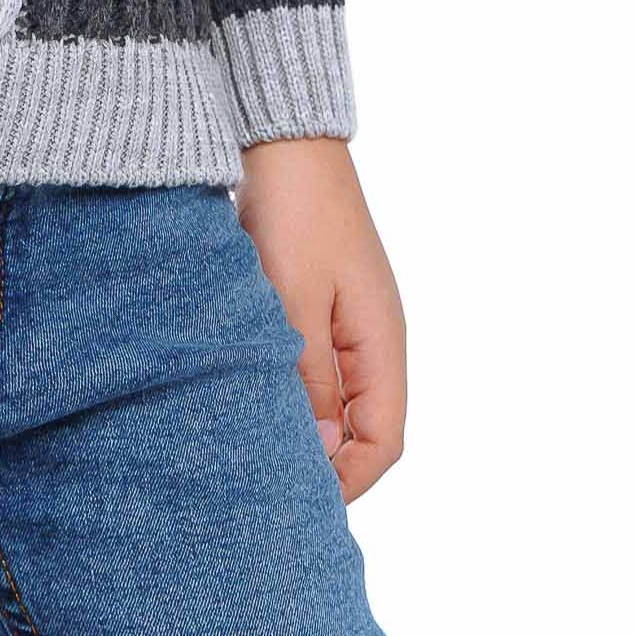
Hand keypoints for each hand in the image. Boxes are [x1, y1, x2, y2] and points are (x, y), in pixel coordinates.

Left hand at [234, 136, 405, 502]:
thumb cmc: (294, 210)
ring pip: (335, 399)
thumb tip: (326, 455)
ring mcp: (346, 318)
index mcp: (382, 342)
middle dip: (325, 462)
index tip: (298, 500)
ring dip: (304, 425)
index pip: (384, 442)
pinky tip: (251, 394)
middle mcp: (373, 338)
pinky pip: (313, 366)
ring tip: (254, 446)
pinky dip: (290, 389)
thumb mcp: (295, 300)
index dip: (348, 481)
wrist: (281, 135)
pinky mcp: (316, 300)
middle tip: (267, 483)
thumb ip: (310, 380)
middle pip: (363, 428)